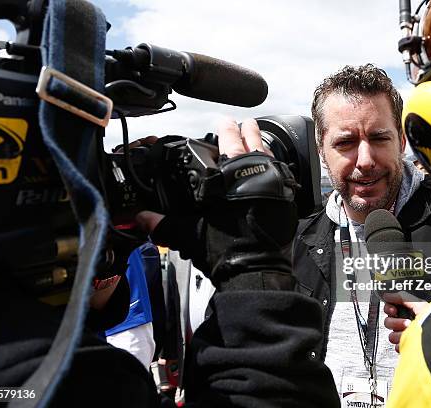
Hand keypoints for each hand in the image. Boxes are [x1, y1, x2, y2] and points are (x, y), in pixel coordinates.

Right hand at [138, 118, 297, 290]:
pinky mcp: (287, 204)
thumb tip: (142, 219)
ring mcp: (277, 189)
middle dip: (248, 132)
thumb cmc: (227, 251)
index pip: (229, 144)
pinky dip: (277, 170)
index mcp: (235, 177)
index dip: (226, 131)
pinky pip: (284, 178)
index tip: (224, 121)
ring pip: (272, 159)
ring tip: (259, 139)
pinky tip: (273, 172)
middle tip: (245, 122)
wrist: (256, 272)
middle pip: (254, 145)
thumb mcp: (190, 234)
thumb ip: (164, 224)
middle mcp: (259, 177)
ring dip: (264, 146)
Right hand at [382, 292, 429, 352]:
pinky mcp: (408, 347)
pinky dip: (403, 344)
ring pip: (392, 335)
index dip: (389, 309)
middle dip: (395, 322)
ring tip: (410, 333)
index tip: (393, 310)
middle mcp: (406, 322)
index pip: (390, 309)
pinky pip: (398, 346)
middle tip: (406, 322)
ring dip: (399, 334)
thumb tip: (388, 294)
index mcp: (408, 311)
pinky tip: (410, 341)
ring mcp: (406, 335)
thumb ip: (401, 297)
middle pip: (389, 322)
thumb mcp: (417, 303)